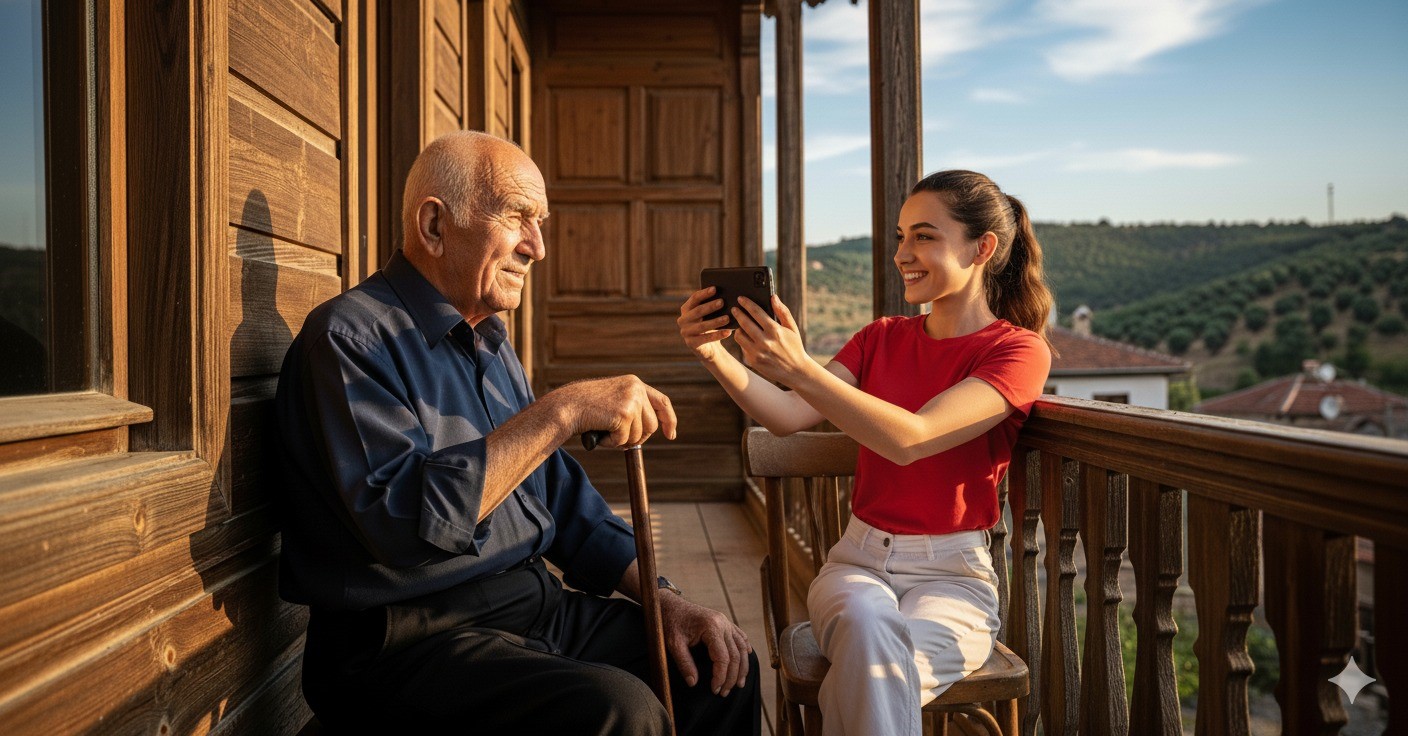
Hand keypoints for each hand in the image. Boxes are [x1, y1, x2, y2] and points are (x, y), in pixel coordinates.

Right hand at [549, 375, 676, 448]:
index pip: (662, 402)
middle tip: (619, 439)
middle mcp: (636, 389)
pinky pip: (624, 440)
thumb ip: (632, 410)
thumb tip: (647, 433)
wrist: (567, 406)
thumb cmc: (586, 408)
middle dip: (638, 438)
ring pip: (639, 435)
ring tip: (604, 430)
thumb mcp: (613, 402)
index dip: (669, 419)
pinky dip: (611, 442)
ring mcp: (631, 401)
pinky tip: (599, 432)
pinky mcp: (624, 414)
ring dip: (621, 440)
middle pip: (652, 425)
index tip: (671, 434)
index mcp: (634, 383)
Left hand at [659, 594, 751, 696]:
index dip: (721, 676)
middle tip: (724, 693)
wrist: (670, 604)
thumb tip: (693, 683)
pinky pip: (741, 637)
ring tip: (738, 684)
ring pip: (742, 648)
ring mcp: (726, 622)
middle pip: (736, 655)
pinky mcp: (725, 623)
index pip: (723, 658)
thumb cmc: (670, 622)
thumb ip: (684, 663)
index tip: (714, 690)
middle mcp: (723, 623)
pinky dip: (745, 651)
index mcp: (711, 627)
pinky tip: (746, 661)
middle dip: (731, 677)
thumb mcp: (673, 644)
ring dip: (742, 667)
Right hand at [677, 286, 733, 361]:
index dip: (704, 293)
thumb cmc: (710, 325)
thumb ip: (713, 306)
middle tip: (722, 302)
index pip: (694, 298)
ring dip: (715, 321)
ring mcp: (685, 332)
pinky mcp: (691, 343)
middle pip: (697, 311)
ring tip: (728, 318)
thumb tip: (726, 295)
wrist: (708, 347)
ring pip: (702, 325)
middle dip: (710, 306)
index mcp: (686, 309)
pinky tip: (728, 332)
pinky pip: (705, 338)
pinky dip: (717, 335)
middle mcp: (683, 320)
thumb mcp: (710, 315)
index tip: (715, 289)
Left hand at [732, 295, 812, 385]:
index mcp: (775, 330)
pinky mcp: (753, 361)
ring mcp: (757, 352)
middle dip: (737, 313)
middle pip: (744, 322)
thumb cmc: (794, 346)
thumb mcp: (792, 328)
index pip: (756, 312)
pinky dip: (743, 341)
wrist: (796, 371)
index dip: (747, 304)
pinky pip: (742, 347)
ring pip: (739, 335)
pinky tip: (746, 337)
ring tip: (741, 325)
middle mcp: (764, 341)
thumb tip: (773, 297)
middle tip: (734, 309)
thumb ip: (783, 311)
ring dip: (738, 328)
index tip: (740, 298)